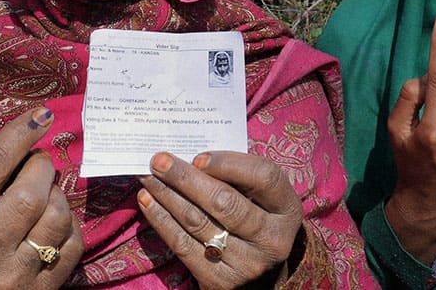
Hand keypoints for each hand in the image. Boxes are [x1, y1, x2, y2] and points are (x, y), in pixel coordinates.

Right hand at [0, 107, 83, 288]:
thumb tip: (33, 131)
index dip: (18, 136)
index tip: (40, 115)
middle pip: (30, 195)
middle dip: (42, 168)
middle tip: (37, 165)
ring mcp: (12, 279)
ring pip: (57, 216)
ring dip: (57, 195)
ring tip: (42, 196)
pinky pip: (72, 243)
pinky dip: (67, 224)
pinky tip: (50, 224)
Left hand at [138, 151, 302, 288]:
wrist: (259, 278)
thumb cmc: (256, 220)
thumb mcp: (262, 199)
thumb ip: (239, 178)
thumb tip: (191, 157)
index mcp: (287, 210)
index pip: (264, 176)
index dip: (229, 163)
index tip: (198, 156)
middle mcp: (272, 239)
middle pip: (225, 202)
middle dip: (186, 178)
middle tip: (159, 161)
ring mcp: (247, 264)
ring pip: (198, 222)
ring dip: (167, 196)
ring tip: (148, 177)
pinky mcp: (220, 281)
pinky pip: (183, 245)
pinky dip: (161, 220)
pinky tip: (148, 201)